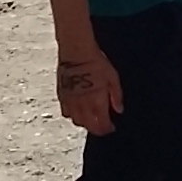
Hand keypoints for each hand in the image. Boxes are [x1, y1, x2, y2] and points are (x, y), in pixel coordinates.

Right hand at [48, 0, 121, 135]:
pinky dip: (73, 115)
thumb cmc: (96, 62)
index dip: (107, 129)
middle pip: (89, 126)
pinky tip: (79, 111)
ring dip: (85, 123)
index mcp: (97, 102)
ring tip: (92, 119)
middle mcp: (83, 105)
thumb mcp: (113, 77)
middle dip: (97, 129)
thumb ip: (116, 96)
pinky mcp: (62, 95)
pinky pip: (66, 113)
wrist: (76, 51)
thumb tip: (119, 110)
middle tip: (103, 127)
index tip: (111, 128)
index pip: (102, 124)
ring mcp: (71, 101)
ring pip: (77, 121)